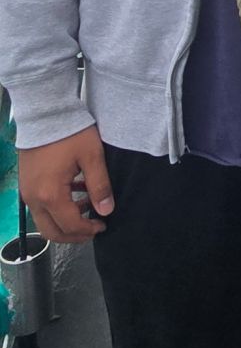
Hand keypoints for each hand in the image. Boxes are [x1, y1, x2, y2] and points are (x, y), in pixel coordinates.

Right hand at [18, 125, 114, 243]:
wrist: (45, 112)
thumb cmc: (70, 132)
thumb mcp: (92, 156)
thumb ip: (100, 185)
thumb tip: (107, 211)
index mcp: (50, 195)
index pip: (70, 226)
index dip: (88, 230)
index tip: (103, 225)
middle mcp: (33, 199)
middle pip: (52, 232)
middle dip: (74, 235)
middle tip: (94, 228)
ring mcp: (26, 193)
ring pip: (44, 222)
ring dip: (65, 222)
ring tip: (88, 208)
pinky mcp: (26, 184)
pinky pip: (40, 207)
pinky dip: (56, 209)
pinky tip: (75, 194)